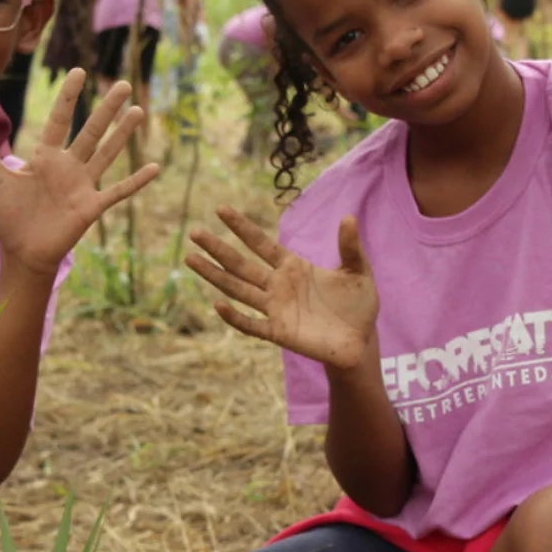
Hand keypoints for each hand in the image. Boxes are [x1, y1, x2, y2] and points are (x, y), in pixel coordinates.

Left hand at [0, 69, 158, 274]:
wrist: (21, 251)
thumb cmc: (8, 216)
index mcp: (45, 157)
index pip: (59, 119)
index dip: (69, 97)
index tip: (79, 72)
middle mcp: (68, 166)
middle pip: (91, 131)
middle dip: (106, 109)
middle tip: (123, 84)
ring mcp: (83, 186)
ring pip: (107, 154)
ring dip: (122, 135)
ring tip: (138, 111)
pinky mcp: (91, 207)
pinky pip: (118, 192)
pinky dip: (135, 181)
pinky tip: (154, 167)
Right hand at [187, 210, 378, 369]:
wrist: (360, 342)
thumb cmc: (359, 306)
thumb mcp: (359, 272)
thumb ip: (351, 247)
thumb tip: (348, 217)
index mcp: (293, 267)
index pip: (261, 243)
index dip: (241, 227)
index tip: (220, 209)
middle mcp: (278, 285)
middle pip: (240, 264)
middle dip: (217, 248)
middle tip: (194, 232)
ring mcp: (276, 309)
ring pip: (238, 290)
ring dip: (214, 276)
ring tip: (191, 259)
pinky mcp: (279, 333)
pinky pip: (251, 324)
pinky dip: (235, 317)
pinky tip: (218, 304)